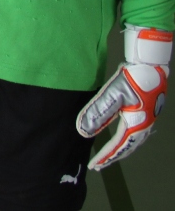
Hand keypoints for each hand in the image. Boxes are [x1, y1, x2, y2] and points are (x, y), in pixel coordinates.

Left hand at [77, 26, 170, 169]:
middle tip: (98, 165)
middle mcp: (144, 126)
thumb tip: (83, 132)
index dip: (105, 156)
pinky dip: (126, 141)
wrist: (150, 66)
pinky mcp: (146, 113)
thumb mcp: (112, 95)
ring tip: (107, 156)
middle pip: (127, 147)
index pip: (118, 146)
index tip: (94, 165)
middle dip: (112, 156)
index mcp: (137, 125)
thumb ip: (97, 113)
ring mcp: (147, 120)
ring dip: (119, 150)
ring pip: (132, 142)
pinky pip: (135, 134)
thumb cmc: (132, 80)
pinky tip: (122, 140)